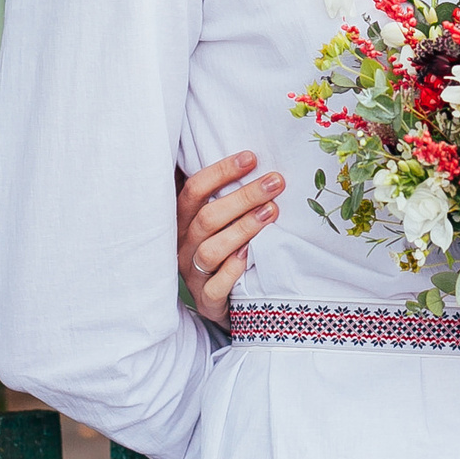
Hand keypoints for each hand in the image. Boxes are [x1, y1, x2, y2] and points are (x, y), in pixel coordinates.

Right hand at [177, 152, 282, 329]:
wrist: (225, 301)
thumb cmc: (225, 249)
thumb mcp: (220, 220)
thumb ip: (226, 195)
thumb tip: (256, 158)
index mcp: (184, 221)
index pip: (194, 190)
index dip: (221, 172)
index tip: (252, 157)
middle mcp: (184, 246)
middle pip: (207, 217)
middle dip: (243, 197)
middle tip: (275, 182)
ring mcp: (193, 275)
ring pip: (211, 250)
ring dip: (243, 229)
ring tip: (272, 212)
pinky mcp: (206, 301)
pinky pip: (214, 288)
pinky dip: (231, 271)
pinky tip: (249, 255)